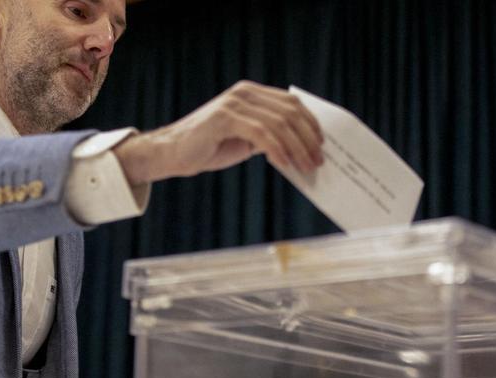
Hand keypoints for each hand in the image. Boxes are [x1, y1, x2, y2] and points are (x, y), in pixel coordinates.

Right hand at [114, 80, 323, 183]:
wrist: (173, 153)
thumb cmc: (209, 148)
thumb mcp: (246, 139)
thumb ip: (269, 136)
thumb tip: (301, 148)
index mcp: (251, 93)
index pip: (292, 104)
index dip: (311, 124)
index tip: (322, 145)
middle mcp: (244, 93)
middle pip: (289, 113)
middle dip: (308, 139)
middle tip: (318, 161)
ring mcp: (234, 103)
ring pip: (279, 124)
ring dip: (297, 148)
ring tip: (306, 167)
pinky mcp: (225, 118)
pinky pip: (261, 134)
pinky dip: (277, 150)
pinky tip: (284, 164)